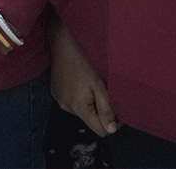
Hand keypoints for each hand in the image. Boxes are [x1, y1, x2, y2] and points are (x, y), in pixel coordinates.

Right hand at [49, 20, 116, 135]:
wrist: (63, 44)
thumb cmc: (83, 61)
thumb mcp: (99, 85)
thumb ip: (106, 109)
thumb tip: (112, 130)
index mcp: (78, 107)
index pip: (100, 130)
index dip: (113, 124)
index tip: (118, 110)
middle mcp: (66, 107)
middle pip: (91, 120)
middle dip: (102, 111)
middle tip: (107, 93)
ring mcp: (60, 100)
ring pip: (82, 111)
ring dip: (91, 103)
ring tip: (94, 85)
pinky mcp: (57, 93)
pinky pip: (73, 102)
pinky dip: (81, 97)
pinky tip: (82, 82)